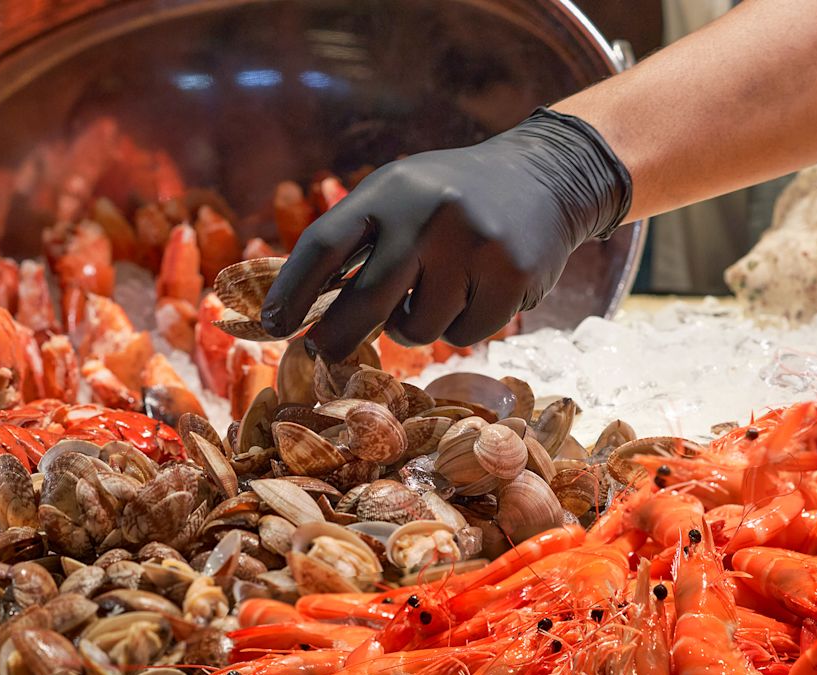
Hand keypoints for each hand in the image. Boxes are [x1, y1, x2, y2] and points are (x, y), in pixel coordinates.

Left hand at [260, 109, 631, 359]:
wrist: (546, 177)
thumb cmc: (449, 199)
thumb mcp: (398, 196)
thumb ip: (355, 244)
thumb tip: (301, 314)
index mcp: (389, 190)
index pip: (325, 245)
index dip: (291, 291)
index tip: (270, 325)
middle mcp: (428, 212)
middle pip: (366, 299)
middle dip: (336, 338)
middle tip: (321, 354)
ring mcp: (474, 243)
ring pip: (417, 327)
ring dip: (415, 325)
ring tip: (435, 290)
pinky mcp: (512, 273)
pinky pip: (464, 335)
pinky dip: (461, 326)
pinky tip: (475, 291)